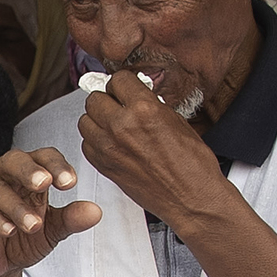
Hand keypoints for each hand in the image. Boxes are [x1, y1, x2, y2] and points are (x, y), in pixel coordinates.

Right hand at [0, 146, 101, 276]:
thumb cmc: (24, 239)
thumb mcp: (53, 231)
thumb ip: (71, 220)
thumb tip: (95, 212)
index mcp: (30, 174)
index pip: (43, 157)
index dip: (56, 165)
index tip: (70, 184)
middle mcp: (4, 175)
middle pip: (14, 160)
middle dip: (29, 171)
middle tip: (44, 184)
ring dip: (15, 206)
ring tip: (33, 226)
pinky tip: (8, 230)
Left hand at [74, 72, 230, 231]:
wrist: (190, 196)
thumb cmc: (191, 163)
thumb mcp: (176, 120)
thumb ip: (151, 105)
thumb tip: (136, 95)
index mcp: (144, 109)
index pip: (118, 80)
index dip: (123, 84)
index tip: (126, 89)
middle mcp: (121, 126)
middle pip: (95, 99)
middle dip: (107, 100)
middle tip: (118, 106)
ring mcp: (108, 147)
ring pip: (85, 121)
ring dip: (97, 120)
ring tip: (113, 125)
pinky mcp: (103, 165)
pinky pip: (86, 144)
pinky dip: (94, 141)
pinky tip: (111, 143)